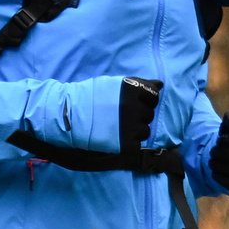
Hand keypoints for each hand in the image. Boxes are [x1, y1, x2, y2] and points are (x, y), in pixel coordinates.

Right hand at [41, 75, 159, 153]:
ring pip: (145, 131)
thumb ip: (139, 83)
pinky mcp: (126, 145)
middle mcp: (134, 107)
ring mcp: (131, 126)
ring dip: (134, 131)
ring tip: (116, 128)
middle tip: (118, 116)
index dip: (144, 101)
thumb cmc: (89, 97)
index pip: (154, 96)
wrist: (67, 116)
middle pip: (149, 115)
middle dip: (137, 116)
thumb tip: (160, 84)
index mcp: (133, 89)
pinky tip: (115, 138)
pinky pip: (137, 145)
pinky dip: (128, 143)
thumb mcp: (114, 84)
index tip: (130, 104)